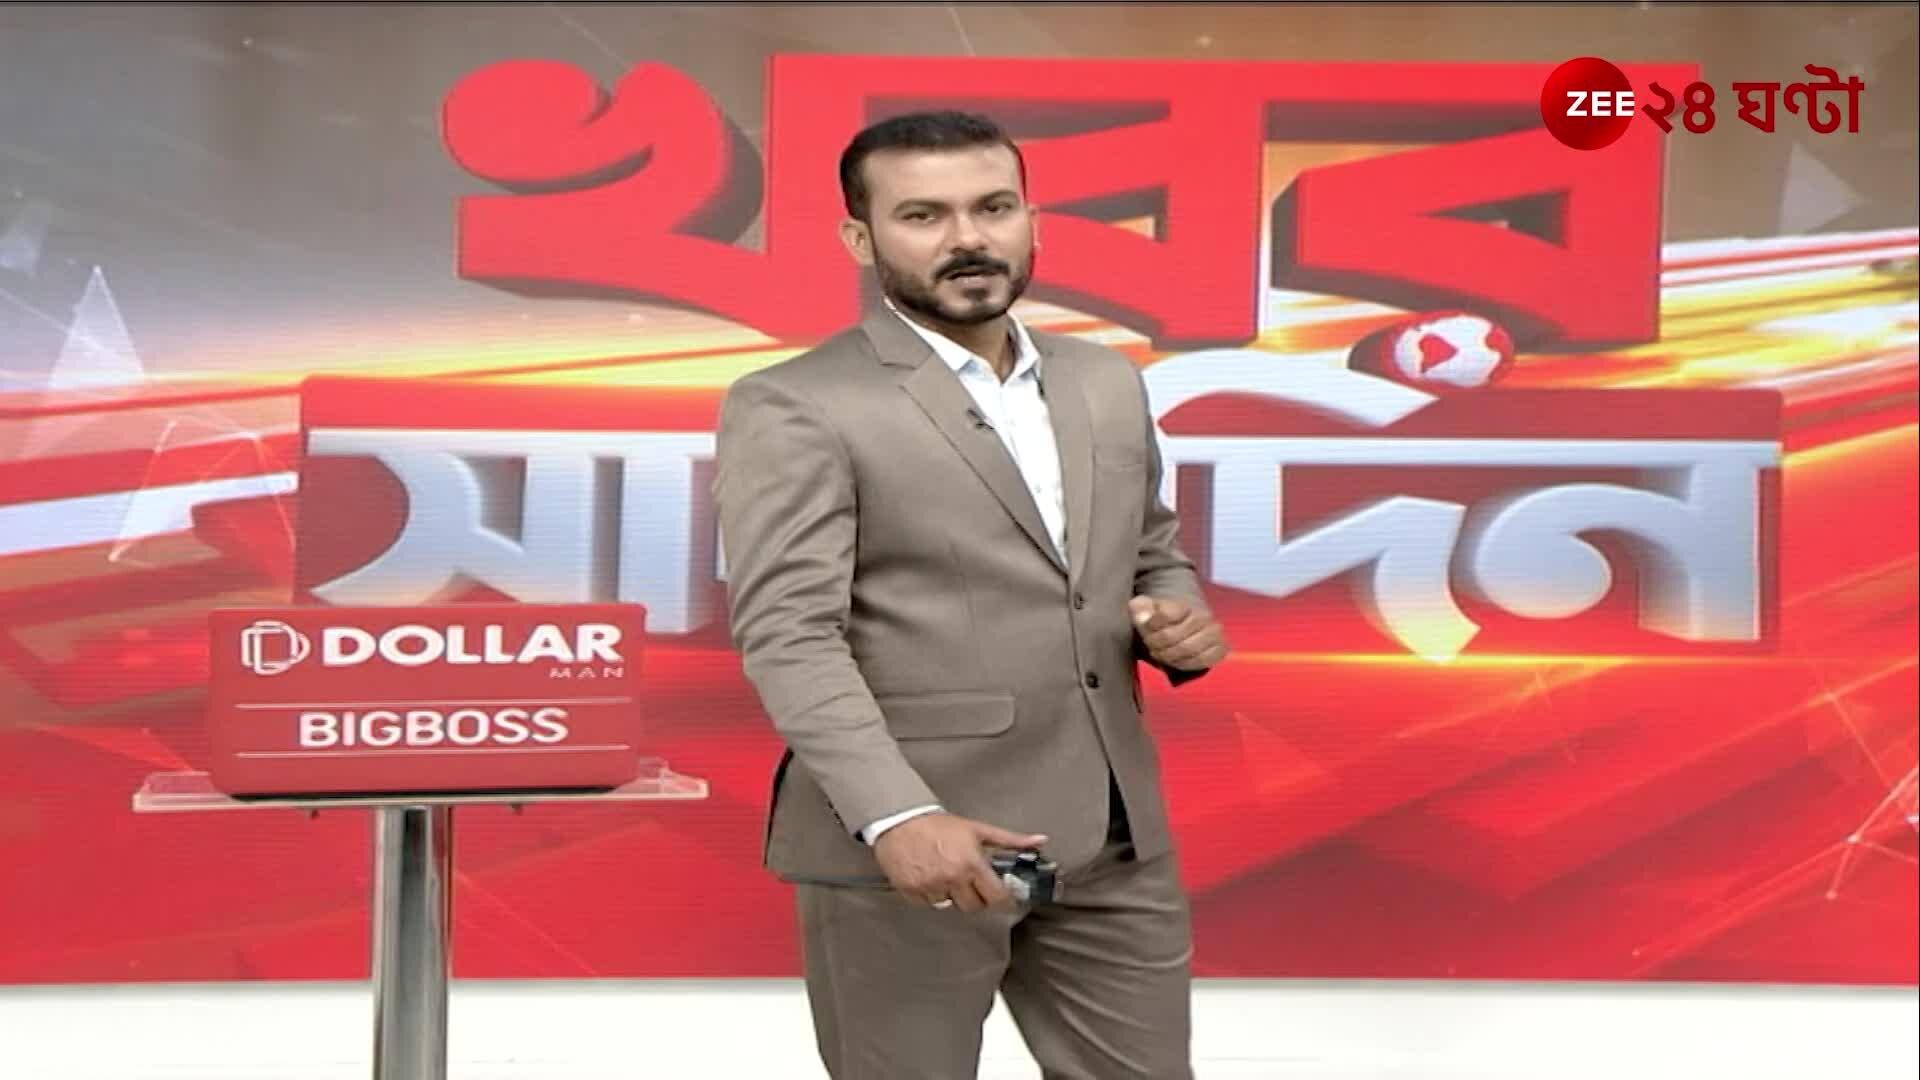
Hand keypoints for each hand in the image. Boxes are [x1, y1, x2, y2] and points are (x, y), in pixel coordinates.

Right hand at [872, 812, 1047, 911]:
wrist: (901, 820)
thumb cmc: (939, 825)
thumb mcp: (977, 829)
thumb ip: (1010, 840)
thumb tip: (1040, 841)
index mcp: (972, 864)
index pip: (996, 897)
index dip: (1002, 898)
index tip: (1002, 896)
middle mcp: (953, 879)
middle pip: (974, 906)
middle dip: (975, 896)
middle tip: (971, 881)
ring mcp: (931, 887)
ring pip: (950, 906)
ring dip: (951, 895)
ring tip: (946, 875)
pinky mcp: (912, 892)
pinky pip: (928, 904)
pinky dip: (930, 894)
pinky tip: (929, 876)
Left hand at [1130, 595, 1228, 670]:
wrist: (1186, 627)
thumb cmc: (1163, 621)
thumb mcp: (1147, 609)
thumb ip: (1139, 608)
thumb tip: (1142, 617)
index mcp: (1184, 604)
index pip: (1166, 614)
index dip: (1151, 625)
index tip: (1145, 629)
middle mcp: (1203, 616)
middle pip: (1172, 636)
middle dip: (1156, 644)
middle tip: (1150, 646)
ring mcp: (1214, 633)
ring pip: (1187, 649)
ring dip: (1168, 655)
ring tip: (1160, 654)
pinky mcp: (1220, 649)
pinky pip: (1201, 661)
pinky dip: (1185, 664)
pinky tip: (1176, 661)